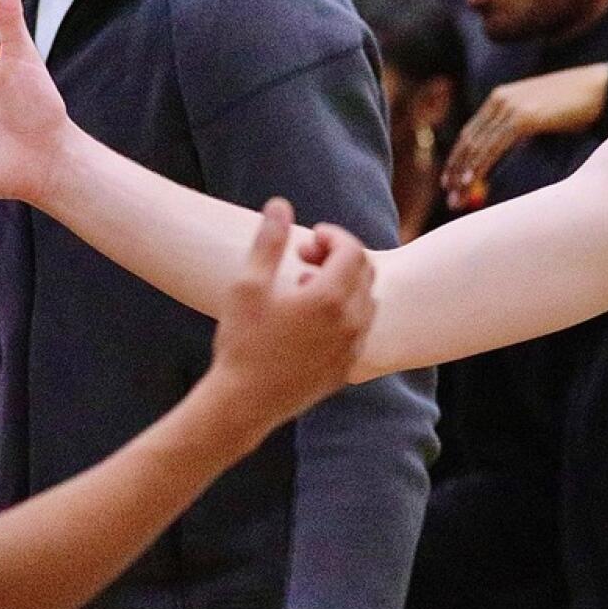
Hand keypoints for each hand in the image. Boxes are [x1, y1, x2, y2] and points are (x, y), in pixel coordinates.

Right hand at [209, 199, 373, 429]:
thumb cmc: (241, 343)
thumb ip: (268, 242)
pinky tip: (310, 319)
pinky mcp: (348, 366)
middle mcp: (351, 322)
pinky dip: (345, 312)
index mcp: (330, 299)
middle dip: (338, 256)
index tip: (308, 238)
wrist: (242, 404)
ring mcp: (353, 347)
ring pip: (366, 299)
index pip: (351, 250)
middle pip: (364, 271)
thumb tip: (279, 204)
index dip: (332, 235)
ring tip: (303, 289)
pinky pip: (361, 328)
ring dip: (343, 285)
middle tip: (304, 259)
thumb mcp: (247, 287)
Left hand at [441, 63, 607, 207]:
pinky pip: (495, 146)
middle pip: (469, 140)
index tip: (450, 180)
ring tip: (456, 197)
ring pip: (478, 145)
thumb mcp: (539, 114)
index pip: (470, 132)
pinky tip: (472, 181)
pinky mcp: (524, 117)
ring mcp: (511, 106)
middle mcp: (500, 99)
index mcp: (500, 97)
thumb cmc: (574, 105)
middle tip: (449, 196)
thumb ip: (519, 127)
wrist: (599, 88)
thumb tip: (505, 155)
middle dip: (456, 170)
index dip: (458, 158)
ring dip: (464, 174)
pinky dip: (480, 165)